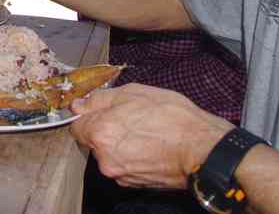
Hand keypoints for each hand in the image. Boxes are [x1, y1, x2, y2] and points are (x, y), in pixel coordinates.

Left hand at [69, 83, 232, 189]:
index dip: (88, 116)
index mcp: (100, 132)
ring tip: (144, 132)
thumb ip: (100, 99)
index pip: (76, 126)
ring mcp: (119, 174)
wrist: (202, 149)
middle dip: (105, 130)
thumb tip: (79, 104)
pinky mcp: (134, 183)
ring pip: (109, 154)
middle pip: (93, 141)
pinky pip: (124, 165)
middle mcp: (104, 158)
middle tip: (129, 118)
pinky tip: (149, 146)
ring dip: (119, 144)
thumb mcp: (133, 93)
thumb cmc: (172, 117)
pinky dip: (131, 157)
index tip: (100, 111)